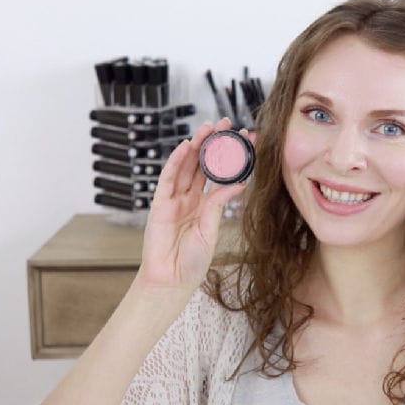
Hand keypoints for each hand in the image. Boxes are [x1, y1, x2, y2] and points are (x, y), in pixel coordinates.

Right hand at [134, 118, 255, 293]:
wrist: (171, 281)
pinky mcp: (160, 204)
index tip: (244, 140)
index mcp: (205, 206)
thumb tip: (237, 183)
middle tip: (227, 123)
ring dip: (197, 145)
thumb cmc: (191, 261)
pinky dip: (176, 161)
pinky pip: (168, 178)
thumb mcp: (211, 230)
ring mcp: (174, 200)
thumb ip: (219, 205)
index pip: (219, 175)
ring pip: (186, 166)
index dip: (230, 157)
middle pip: (202, 164)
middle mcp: (190, 199)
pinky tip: (186, 146)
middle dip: (214, 143)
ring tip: (209, 127)